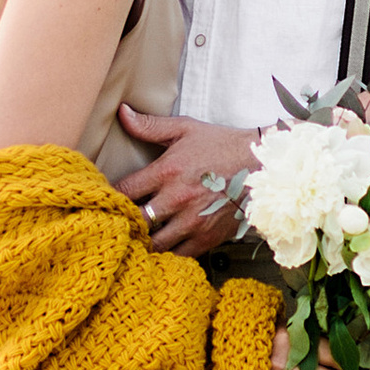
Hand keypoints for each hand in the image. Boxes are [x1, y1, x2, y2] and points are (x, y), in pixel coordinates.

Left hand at [119, 105, 253, 254]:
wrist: (262, 166)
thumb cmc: (221, 145)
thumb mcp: (185, 129)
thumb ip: (150, 126)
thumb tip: (121, 113)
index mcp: (167, 171)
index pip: (124, 191)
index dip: (110, 197)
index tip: (107, 199)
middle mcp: (178, 199)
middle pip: (135, 221)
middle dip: (124, 222)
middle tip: (118, 222)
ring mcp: (194, 222)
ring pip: (154, 243)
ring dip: (144, 241)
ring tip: (139, 237)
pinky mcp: (208, 238)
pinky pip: (178, 255)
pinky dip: (167, 254)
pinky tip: (163, 246)